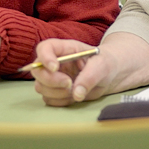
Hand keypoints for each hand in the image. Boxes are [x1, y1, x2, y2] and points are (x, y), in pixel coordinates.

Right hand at [31, 33, 148, 106]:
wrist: (110, 76)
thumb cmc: (106, 63)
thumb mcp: (102, 65)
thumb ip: (90, 77)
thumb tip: (77, 93)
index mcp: (65, 48)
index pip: (45, 47)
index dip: (45, 57)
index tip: (55, 68)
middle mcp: (55, 62)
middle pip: (37, 70)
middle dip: (51, 80)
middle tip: (68, 84)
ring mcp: (54, 77)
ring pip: (41, 87)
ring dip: (56, 93)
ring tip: (74, 90)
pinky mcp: (55, 91)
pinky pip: (48, 99)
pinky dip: (60, 101)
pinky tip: (73, 96)